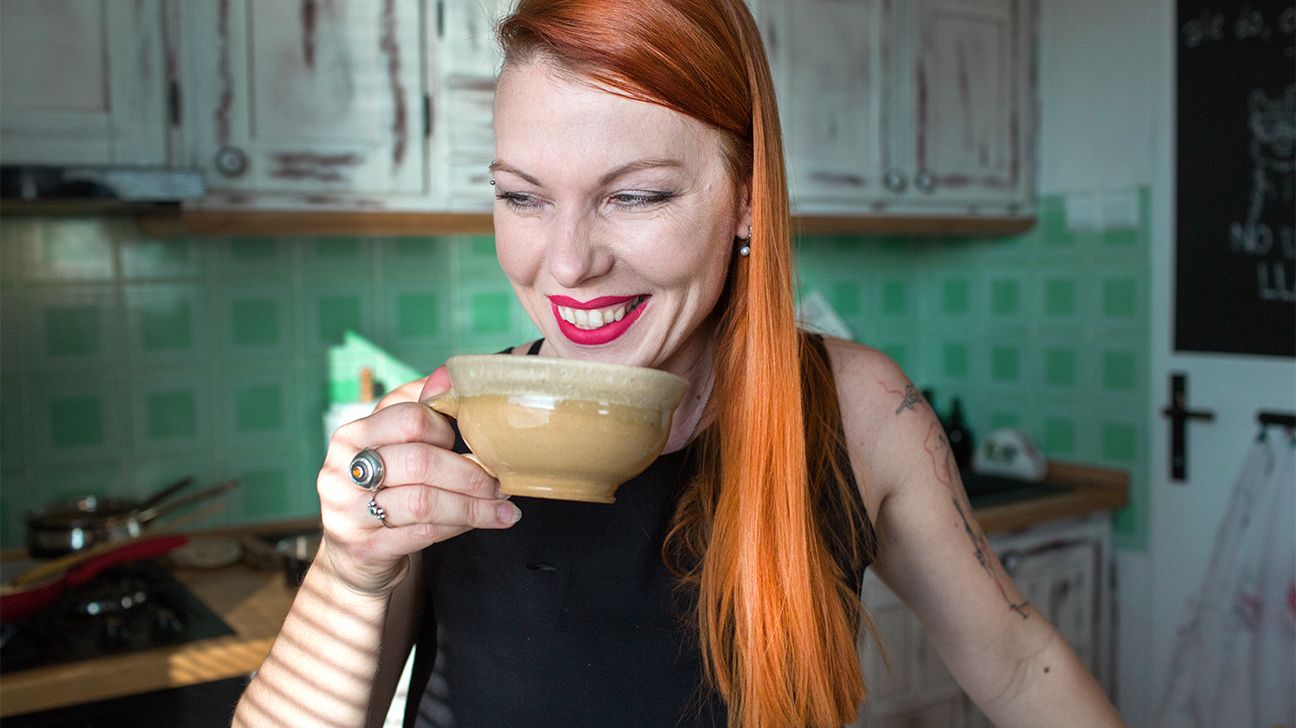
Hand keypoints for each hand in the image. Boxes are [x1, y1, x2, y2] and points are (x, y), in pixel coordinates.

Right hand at [316, 366, 520, 594]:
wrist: (355, 557)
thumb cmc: (385, 490)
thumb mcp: (394, 448)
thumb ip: (419, 410)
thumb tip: (449, 375)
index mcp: (352, 435)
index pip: (410, 418)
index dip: (447, 430)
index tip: (472, 443)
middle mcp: (341, 471)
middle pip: (420, 461)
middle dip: (470, 473)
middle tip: (500, 483)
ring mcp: (347, 512)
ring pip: (423, 502)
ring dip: (473, 505)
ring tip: (503, 509)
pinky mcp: (363, 547)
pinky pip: (422, 534)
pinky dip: (459, 527)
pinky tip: (482, 523)